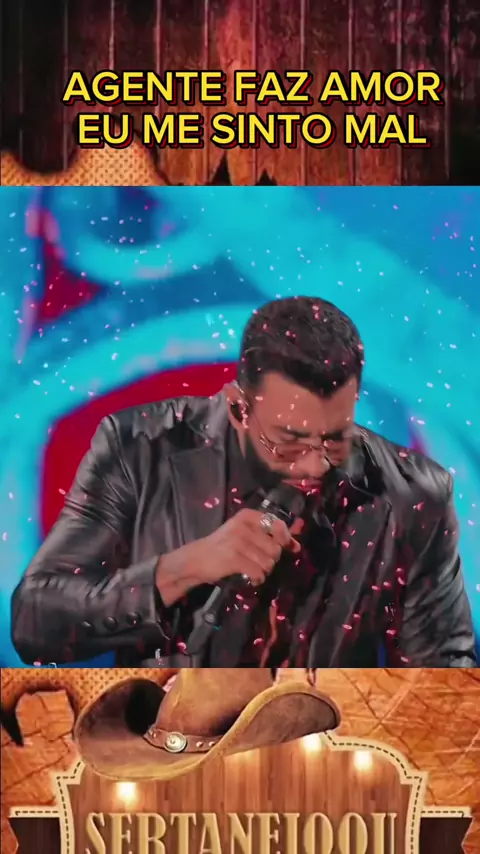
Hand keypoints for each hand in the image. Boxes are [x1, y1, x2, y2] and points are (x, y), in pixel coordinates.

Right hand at [156, 509, 301, 604]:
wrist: (196, 559)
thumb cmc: (223, 546)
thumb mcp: (245, 534)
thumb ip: (270, 536)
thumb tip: (297, 546)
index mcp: (247, 516)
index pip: (278, 525)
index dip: (285, 539)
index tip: (285, 548)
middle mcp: (243, 526)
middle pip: (275, 547)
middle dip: (271, 559)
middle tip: (258, 561)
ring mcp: (238, 542)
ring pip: (269, 562)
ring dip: (264, 570)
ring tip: (253, 569)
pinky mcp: (233, 558)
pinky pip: (258, 572)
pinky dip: (258, 578)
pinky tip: (251, 577)